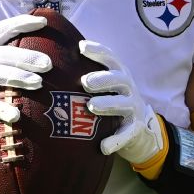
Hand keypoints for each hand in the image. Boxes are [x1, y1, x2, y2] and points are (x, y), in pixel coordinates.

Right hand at [0, 15, 51, 136]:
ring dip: (20, 77)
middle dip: (28, 56)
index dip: (22, 22)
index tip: (43, 21)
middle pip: (5, 53)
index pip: (2, 28)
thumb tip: (30, 57)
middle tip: (49, 63)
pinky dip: (1, 108)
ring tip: (39, 83)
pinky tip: (16, 115)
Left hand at [79, 40, 164, 163]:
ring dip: (108, 104)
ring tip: (92, 106)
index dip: (97, 51)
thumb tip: (55, 57)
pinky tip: (103, 146)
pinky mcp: (135, 129)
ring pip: (123, 104)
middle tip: (85, 82)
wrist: (138, 128)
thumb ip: (87, 73)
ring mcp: (133, 108)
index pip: (110, 58)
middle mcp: (128, 88)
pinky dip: (115, 140)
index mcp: (119, 74)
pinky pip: (126, 134)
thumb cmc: (111, 100)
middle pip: (119, 79)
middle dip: (102, 79)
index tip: (81, 47)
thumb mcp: (105, 84)